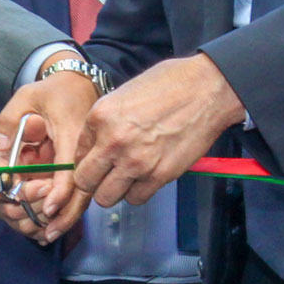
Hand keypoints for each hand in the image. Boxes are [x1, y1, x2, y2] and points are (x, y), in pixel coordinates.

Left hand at [0, 64, 100, 243]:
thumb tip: (1, 147)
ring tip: (47, 234)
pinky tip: (54, 223)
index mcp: (73, 134)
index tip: (48, 211)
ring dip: (65, 215)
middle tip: (46, 234)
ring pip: (81, 195)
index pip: (70, 170)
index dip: (59, 193)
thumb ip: (11, 119)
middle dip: (65, 216)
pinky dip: (66, 206)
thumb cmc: (54, 90)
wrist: (79, 83)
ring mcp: (87, 160)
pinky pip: (77, 189)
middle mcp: (84, 152)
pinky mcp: (83, 165)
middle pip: (82, 191)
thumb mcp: (28, 95)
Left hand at [72, 53, 245, 208]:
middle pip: (85, 182)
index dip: (87, 160)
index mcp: (100, 117)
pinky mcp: (160, 175)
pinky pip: (136, 199)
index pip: (77, 155)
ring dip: (114, 190)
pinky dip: (138, 192)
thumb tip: (94, 147)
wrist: (207, 89)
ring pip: (107, 197)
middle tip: (106, 175)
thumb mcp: (123, 94)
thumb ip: (104, 123)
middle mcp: (113, 142)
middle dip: (93, 181)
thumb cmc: (169, 85)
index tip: (97, 160)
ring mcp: (136, 162)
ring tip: (127, 177)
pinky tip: (146, 177)